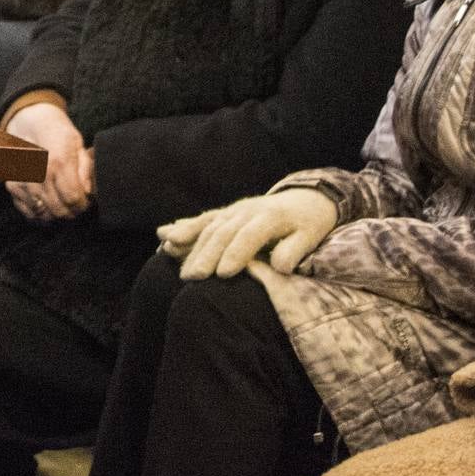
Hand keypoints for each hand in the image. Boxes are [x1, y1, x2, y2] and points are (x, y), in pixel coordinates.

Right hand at [2, 102, 92, 222]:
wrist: (28, 122)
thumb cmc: (57, 132)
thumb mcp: (77, 143)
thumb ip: (85, 169)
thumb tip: (88, 193)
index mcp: (59, 162)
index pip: (73, 199)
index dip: (82, 205)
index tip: (85, 202)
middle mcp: (40, 174)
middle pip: (59, 210)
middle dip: (71, 212)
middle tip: (74, 204)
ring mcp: (24, 181)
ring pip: (45, 214)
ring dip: (56, 213)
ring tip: (61, 202)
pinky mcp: (12, 186)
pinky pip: (29, 212)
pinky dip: (40, 212)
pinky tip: (46, 202)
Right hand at [160, 188, 337, 280]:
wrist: (306, 198)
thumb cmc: (308, 224)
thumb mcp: (311, 236)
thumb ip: (295, 250)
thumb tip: (280, 267)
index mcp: (270, 217)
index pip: (249, 236)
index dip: (236, 254)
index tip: (223, 274)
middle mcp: (247, 210)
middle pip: (223, 232)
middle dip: (205, 254)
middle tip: (191, 277)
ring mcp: (234, 210)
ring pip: (208, 225)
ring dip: (188, 242)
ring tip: (170, 258)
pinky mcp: (226, 212)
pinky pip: (202, 220)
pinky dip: (183, 228)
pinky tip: (163, 237)